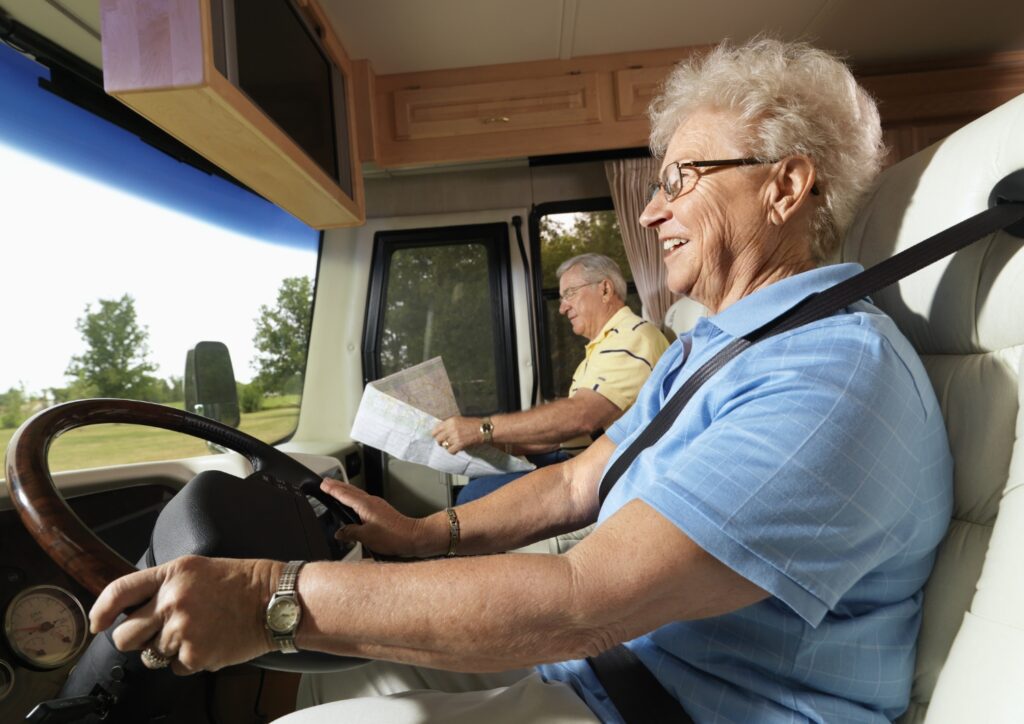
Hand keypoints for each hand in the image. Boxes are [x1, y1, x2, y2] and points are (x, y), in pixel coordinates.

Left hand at [89, 556, 275, 674]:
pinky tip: (209, 642)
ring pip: (151, 655)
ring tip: (197, 632)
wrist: (275, 600)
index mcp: (171, 575)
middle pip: (124, 636)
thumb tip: (134, 609)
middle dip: (135, 639)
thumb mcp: (197, 569)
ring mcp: (182, 631)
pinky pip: (175, 668)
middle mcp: (172, 602)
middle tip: (156, 633)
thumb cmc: (241, 583)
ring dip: (168, 649)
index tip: (98, 623)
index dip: (100, 611)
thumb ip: (164, 586)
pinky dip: (189, 661)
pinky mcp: (195, 655)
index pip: (118, 593)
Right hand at [321, 478, 430, 556]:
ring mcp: (377, 505)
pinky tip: (353, 504)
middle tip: (326, 482)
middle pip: (350, 490)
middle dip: (337, 486)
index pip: (344, 494)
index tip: (322, 484)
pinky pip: (363, 500)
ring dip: (345, 490)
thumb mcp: (366, 537)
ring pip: (357, 494)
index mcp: (365, 505)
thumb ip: (350, 533)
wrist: (412, 536)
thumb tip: (339, 532)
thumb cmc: (393, 536)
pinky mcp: (381, 510)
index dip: (332, 489)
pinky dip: (354, 498)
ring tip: (336, 489)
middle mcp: (371, 502)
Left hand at [431, 416, 481, 454]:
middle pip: (438, 439)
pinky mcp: (460, 444)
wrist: (483, 429)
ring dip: (448, 446)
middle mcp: (451, 428)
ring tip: (454, 444)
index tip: (438, 437)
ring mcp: (455, 437)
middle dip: (441, 442)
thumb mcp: (459, 420)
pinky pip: (450, 451)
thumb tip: (440, 432)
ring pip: (444, 445)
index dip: (436, 435)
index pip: (435, 430)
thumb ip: (449, 425)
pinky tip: (457, 448)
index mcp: (450, 421)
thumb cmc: (473, 424)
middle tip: (445, 442)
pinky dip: (453, 451)